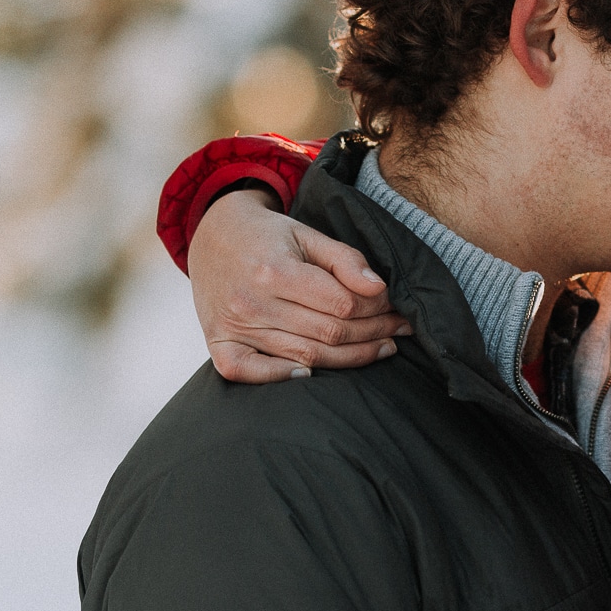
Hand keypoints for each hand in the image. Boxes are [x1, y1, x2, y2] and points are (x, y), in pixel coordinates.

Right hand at [189, 190, 410, 382]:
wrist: (211, 235)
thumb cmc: (267, 236)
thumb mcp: (307, 234)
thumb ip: (344, 259)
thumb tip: (379, 289)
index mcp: (274, 271)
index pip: (342, 303)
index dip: (376, 308)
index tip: (394, 306)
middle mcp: (251, 302)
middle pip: (329, 333)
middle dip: (373, 333)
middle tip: (398, 329)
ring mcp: (234, 327)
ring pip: (305, 356)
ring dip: (351, 358)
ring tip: (382, 348)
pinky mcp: (220, 344)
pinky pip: (250, 373)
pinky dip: (282, 377)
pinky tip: (312, 372)